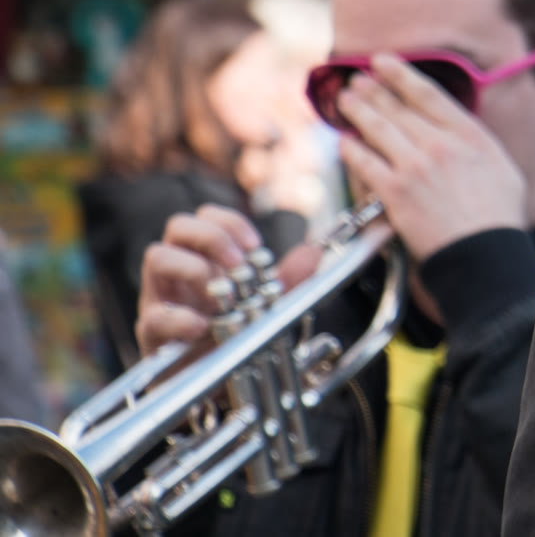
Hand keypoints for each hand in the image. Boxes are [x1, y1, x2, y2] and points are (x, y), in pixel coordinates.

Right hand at [136, 205, 320, 356]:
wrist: (211, 385)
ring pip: (157, 257)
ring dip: (194, 268)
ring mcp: (160, 299)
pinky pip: (154, 316)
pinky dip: (181, 319)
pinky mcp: (152, 334)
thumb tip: (312, 252)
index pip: (206, 217)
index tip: (255, 247)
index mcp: (203, 258)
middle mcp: (178, 272)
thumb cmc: (232, 336)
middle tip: (237, 264)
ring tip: (219, 294)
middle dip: (213, 237)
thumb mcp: (266, 304)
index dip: (231, 223)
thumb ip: (288, 279)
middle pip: (178, 226)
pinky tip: (203, 327)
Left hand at [335, 54, 526, 263]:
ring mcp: (414, 166)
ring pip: (377, 129)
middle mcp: (439, 144)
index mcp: (468, 134)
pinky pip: (365, 163)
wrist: (483, 251)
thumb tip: (462, 131)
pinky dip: (351, 150)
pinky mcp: (394, 192)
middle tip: (357, 79)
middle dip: (373, 89)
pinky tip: (343, 141)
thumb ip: (477, 143)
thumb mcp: (501, 165)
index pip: (427, 93)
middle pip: (397, 107)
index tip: (383, 61)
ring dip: (357, 110)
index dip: (401, 74)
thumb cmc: (499, 215)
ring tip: (345, 99)